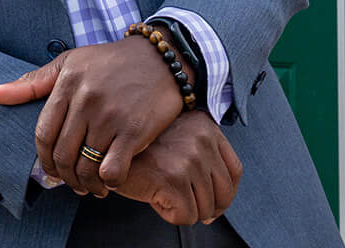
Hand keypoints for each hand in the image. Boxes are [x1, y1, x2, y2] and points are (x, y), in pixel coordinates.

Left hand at [0, 37, 188, 193]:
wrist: (160, 58)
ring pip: (85, 167)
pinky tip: (109, 179)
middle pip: (62, 155)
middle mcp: (86, 99)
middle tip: (72, 181)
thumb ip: (33, 82)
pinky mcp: (134, 131)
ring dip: (85, 185)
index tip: (52, 168)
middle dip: (64, 176)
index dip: (44, 159)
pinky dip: (107, 182)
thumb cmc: (110, 62)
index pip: (43, 134)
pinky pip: (111, 171)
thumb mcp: (70, 63)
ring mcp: (110, 115)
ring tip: (90, 185)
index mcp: (68, 82)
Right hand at [112, 113, 242, 225]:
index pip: (235, 171)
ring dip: (183, 210)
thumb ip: (202, 164)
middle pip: (224, 194)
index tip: (210, 203)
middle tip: (181, 202)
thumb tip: (215, 213)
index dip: (225, 194)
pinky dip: (169, 215)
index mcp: (206, 127)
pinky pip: (186, 217)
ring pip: (205, 210)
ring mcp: (189, 157)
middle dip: (205, 208)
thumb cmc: (142, 149)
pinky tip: (154, 196)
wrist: (109, 145)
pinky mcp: (174, 178)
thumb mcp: (178, 142)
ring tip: (162, 191)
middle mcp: (202, 139)